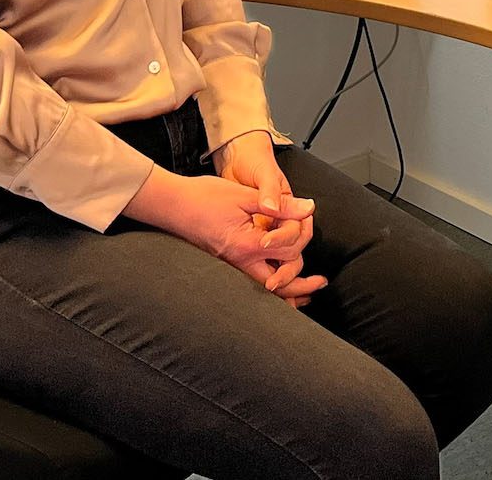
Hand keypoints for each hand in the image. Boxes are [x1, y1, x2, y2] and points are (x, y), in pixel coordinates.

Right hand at [123, 168, 319, 300]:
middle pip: (280, 284)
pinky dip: (268, 287)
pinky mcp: (226, 263)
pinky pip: (251, 283)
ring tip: (305, 294)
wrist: (171, 204)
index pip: (288, 250)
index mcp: (248, 244)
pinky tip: (275, 285)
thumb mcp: (245, 196)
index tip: (304, 218)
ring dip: (287, 292)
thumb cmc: (203, 197)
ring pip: (265, 290)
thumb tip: (308, 208)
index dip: (300, 234)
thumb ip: (280, 204)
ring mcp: (231, 266)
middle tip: (320, 283)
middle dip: (302, 284)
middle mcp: (240, 262)